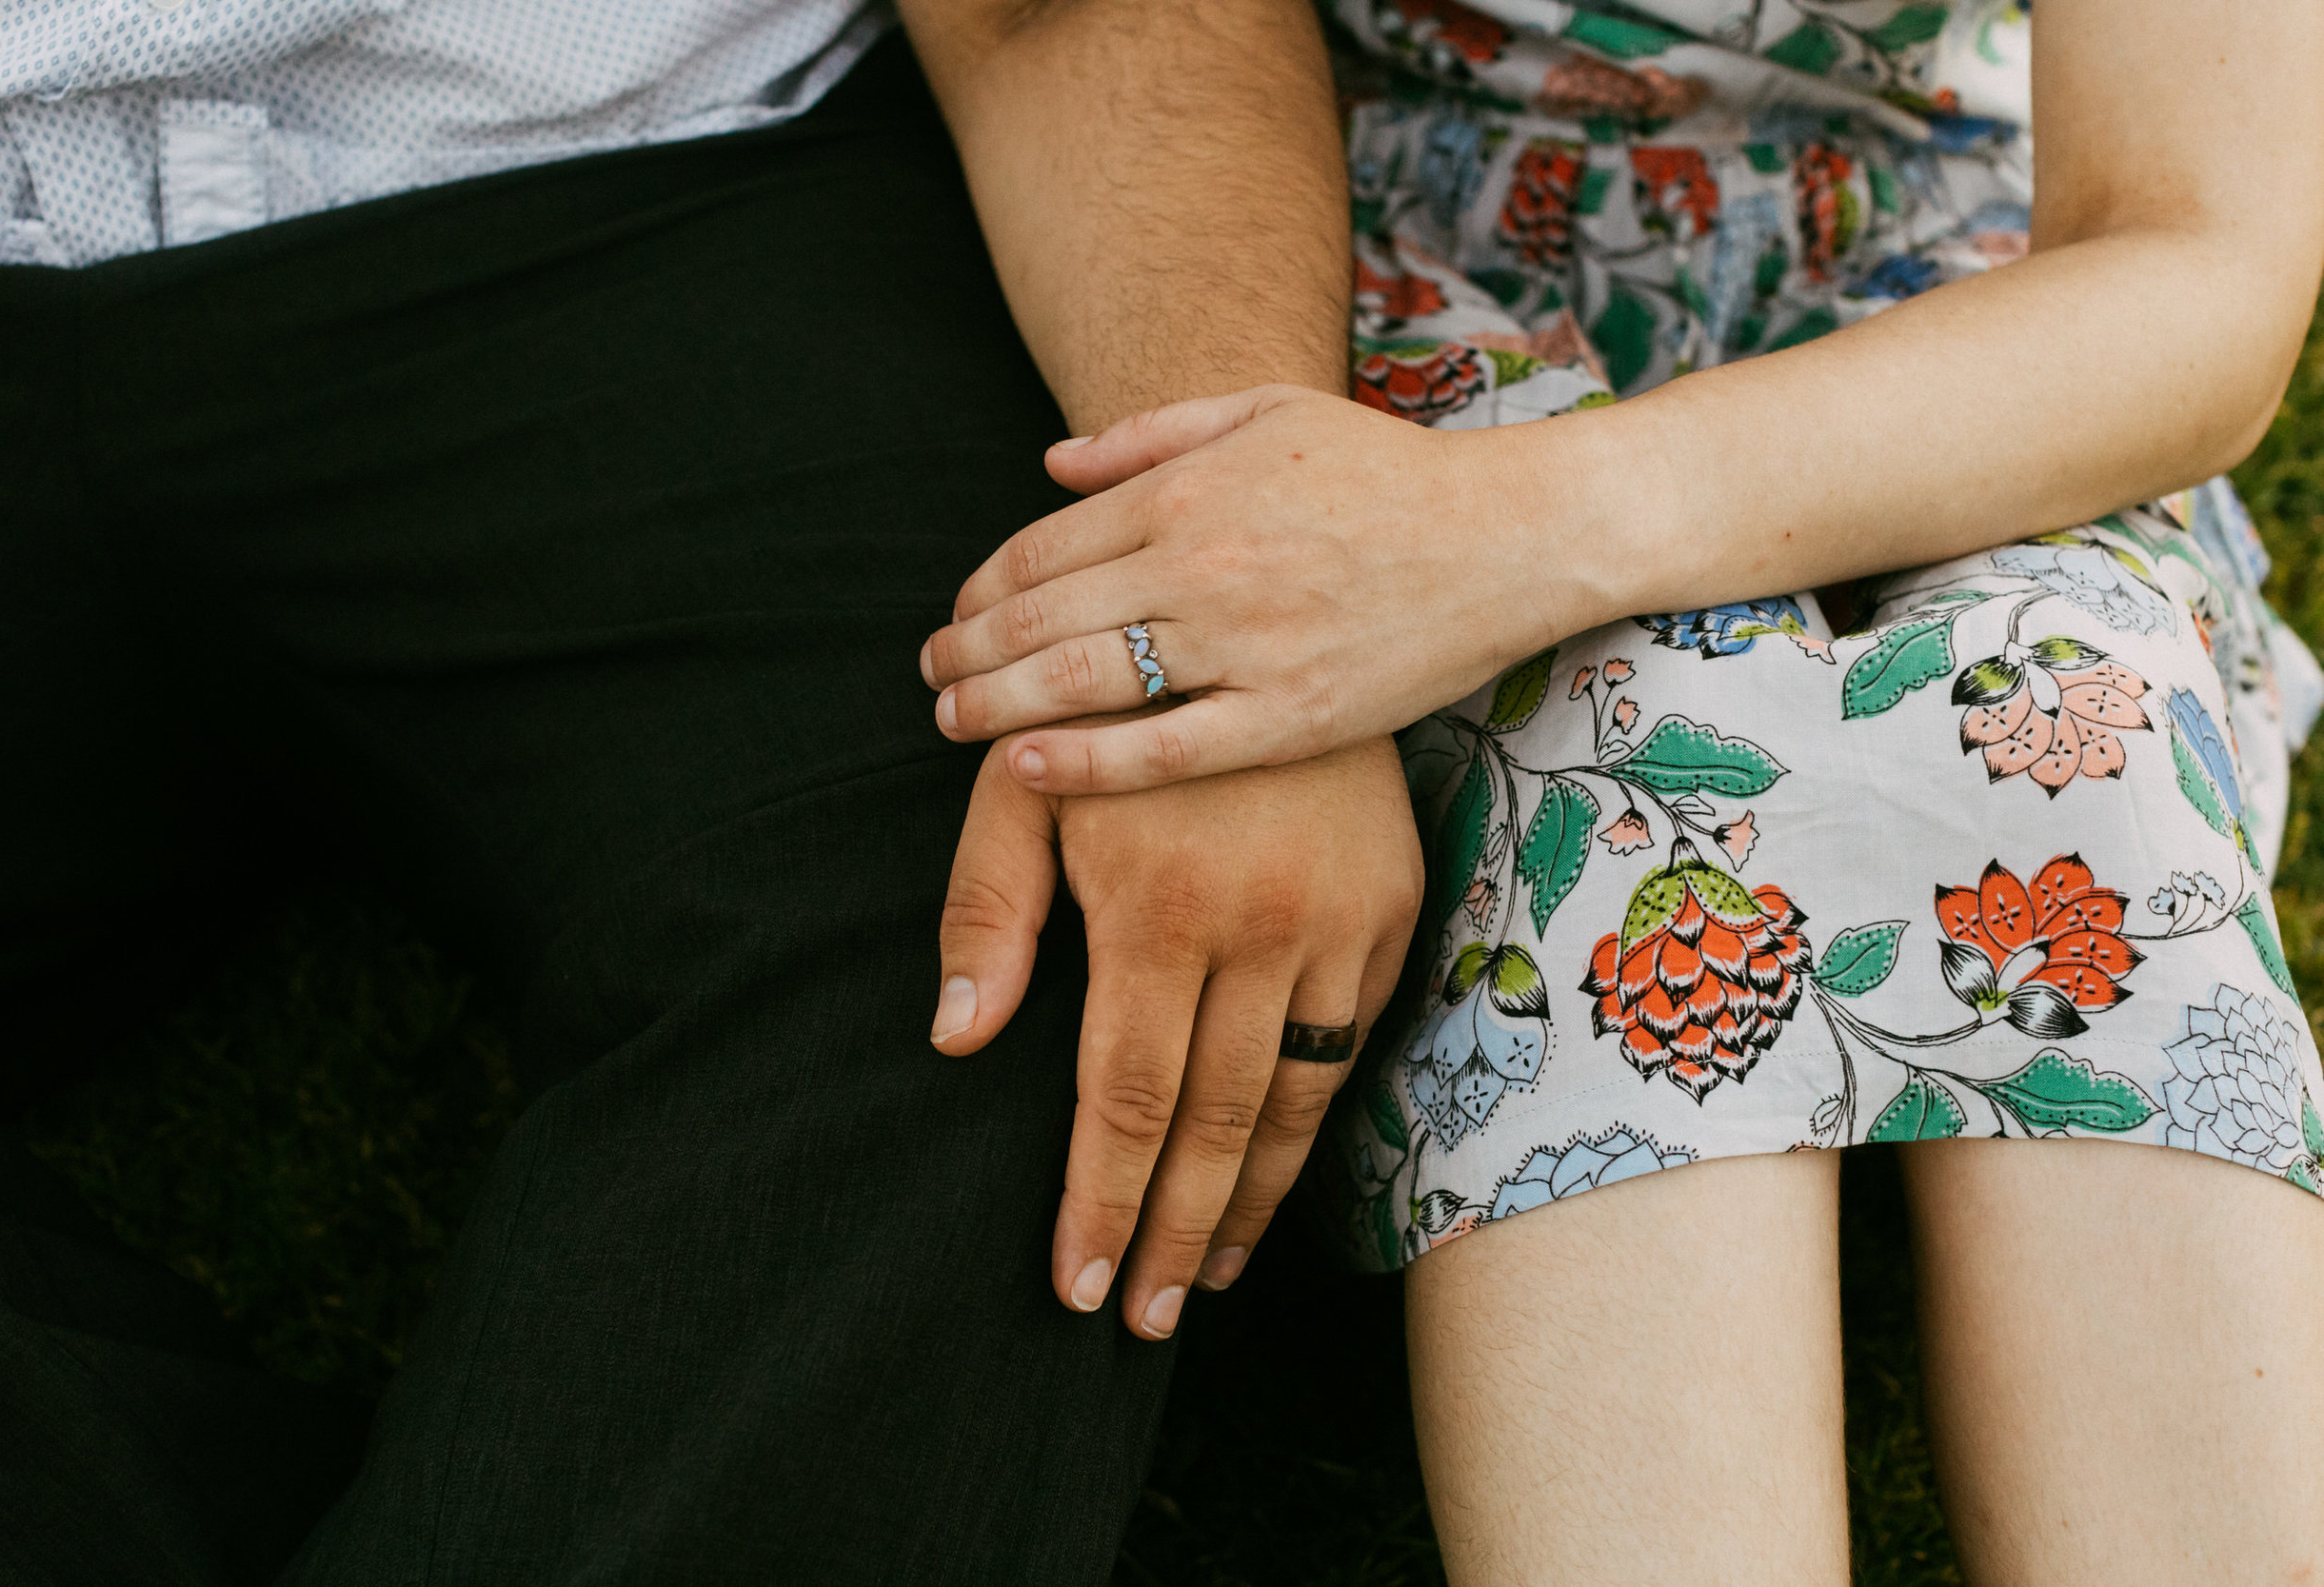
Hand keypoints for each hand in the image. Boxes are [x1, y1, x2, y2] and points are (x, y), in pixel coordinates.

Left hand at [918, 384, 1621, 793]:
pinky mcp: (1290, 715)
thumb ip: (1150, 435)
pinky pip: (1164, 749)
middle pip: (1041, 618)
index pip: (1040, 548)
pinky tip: (1026, 766)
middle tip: (928, 679)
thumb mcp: (1266, 413)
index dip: (978, 591)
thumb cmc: (1387, 472)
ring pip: (1083, 682)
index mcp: (1188, 491)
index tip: (954, 619)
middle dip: (965, 652)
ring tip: (953, 723)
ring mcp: (1244, 643)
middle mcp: (1201, 564)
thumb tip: (1050, 462)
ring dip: (996, 705)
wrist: (1510, 534)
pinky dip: (1084, 760)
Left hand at [934, 727, 1420, 1337]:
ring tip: (1210, 1281)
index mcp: (1157, 906)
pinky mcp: (1391, 909)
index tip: (1078, 1284)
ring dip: (1251, 1206)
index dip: (1102, 1202)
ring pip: (1296, 1102)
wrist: (1267, 612)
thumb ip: (984, 911)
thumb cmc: (1115, 709)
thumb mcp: (1021, 783)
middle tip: (1143, 1321)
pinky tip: (1277, 1177)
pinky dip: (1315, 1126)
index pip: (1126, 1096)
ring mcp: (1339, 921)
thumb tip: (958, 1041)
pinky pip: (1353, 1045)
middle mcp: (1259, 927)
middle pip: (1214, 1125)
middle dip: (1174, 1236)